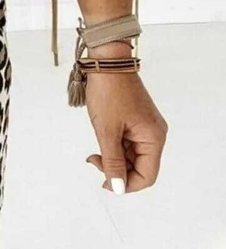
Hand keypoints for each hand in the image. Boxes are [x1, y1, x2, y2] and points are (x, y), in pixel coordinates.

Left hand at [83, 42, 167, 193]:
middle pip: (140, 167)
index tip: (104, 181)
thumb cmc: (109, 91)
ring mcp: (145, 126)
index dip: (126, 184)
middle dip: (117, 169)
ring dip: (114, 156)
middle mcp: (154, 134)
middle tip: (94, 160)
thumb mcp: (107, 131)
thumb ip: (113, 161)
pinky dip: (114, 145)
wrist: (106, 61)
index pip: (147, 176)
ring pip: (132, 155)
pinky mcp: (136, 119)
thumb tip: (118, 187)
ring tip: (95, 147)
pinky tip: (101, 137)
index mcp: (154, 138)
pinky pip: (127, 142)